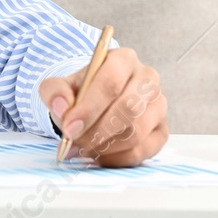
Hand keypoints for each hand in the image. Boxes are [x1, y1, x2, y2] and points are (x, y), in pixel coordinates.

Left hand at [38, 47, 167, 166]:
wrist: (97, 103)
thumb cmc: (83, 92)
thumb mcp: (62, 86)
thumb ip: (55, 92)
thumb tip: (61, 107)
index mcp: (123, 59)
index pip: (110, 83)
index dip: (89, 108)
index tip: (69, 128)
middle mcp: (147, 79)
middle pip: (127, 108)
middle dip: (97, 131)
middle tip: (75, 143)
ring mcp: (159, 105)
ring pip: (136, 132)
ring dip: (106, 146)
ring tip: (83, 149)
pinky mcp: (162, 131)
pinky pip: (143, 150)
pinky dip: (117, 158)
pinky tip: (99, 156)